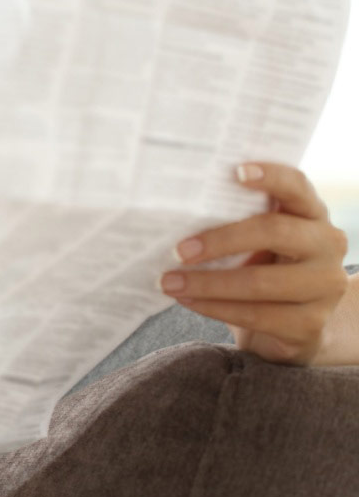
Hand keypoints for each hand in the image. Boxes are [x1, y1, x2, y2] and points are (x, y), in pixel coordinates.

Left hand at [160, 162, 349, 364]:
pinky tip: (187, 301)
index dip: (271, 176)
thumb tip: (176, 214)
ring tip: (169, 282)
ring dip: (207, 283)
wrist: (293, 325)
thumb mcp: (258, 243)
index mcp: (313, 214)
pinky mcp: (310, 324)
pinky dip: (213, 307)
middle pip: (274, 231)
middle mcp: (328, 245)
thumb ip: (237, 222)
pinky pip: (254, 314)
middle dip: (220, 240)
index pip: (297, 186)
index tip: (235, 172)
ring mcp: (324, 286)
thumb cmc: (264, 270)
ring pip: (260, 281)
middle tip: (178, 250)